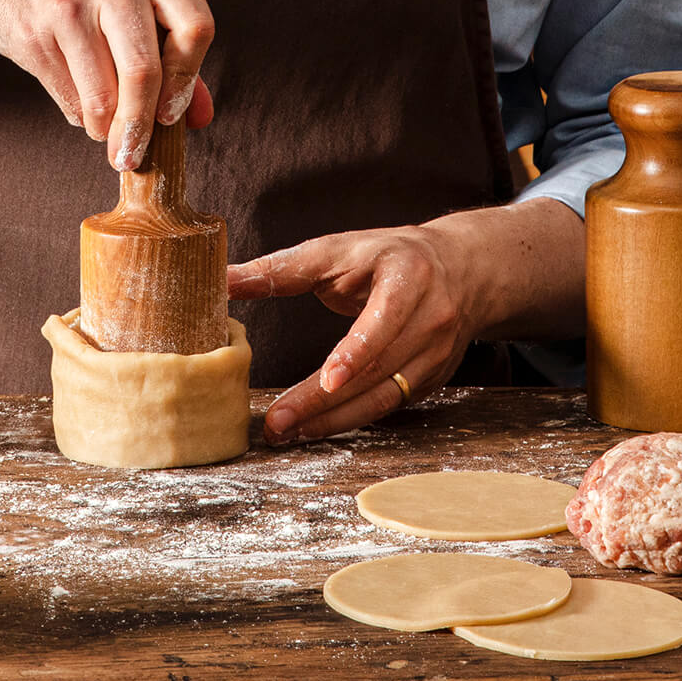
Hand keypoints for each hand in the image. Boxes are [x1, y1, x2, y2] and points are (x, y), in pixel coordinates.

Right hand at [0, 0, 214, 168]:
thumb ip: (171, 48)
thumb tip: (200, 117)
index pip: (195, 29)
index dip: (187, 80)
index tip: (171, 113)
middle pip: (144, 72)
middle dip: (139, 127)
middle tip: (132, 153)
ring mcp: (69, 5)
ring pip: (102, 96)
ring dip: (104, 127)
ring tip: (101, 128)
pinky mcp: (33, 33)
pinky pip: (68, 97)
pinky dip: (78, 114)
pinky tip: (77, 103)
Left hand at [227, 224, 477, 443]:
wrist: (459, 269)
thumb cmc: (384, 256)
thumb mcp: (336, 249)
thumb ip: (281, 269)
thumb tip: (222, 280)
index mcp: (408, 277)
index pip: (385, 319)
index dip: (358, 350)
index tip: (328, 378)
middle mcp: (431, 319)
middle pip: (377, 369)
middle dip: (325, 400)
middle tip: (279, 419)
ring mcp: (436, 355)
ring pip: (383, 397)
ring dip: (333, 420)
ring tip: (287, 431)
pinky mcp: (430, 380)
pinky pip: (387, 406)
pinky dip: (349, 420)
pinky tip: (314, 427)